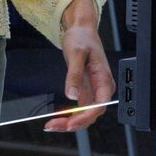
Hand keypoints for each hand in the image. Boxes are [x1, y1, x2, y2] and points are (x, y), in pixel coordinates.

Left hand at [45, 0, 113, 131]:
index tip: (70, 123)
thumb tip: (72, 95)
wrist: (81, 29)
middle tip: (54, 125)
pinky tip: (56, 118)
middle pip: (91, 114)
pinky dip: (68, 115)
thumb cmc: (82, 38)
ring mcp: (93, 91)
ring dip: (69, 122)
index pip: (99, 105)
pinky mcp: (85, 90)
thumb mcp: (76, 54)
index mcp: (104, 79)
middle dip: (74, 123)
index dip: (86, 117)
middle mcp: (101, 88)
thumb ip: (74, 75)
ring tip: (52, 125)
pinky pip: (78, 109)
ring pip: (84, 114)